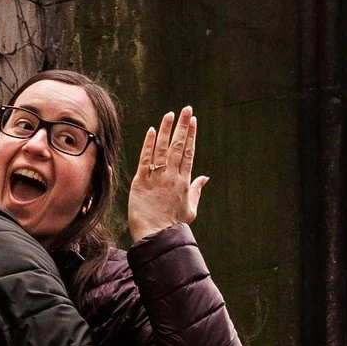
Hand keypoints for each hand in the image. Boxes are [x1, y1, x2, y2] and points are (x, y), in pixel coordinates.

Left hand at [127, 107, 208, 241]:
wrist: (156, 237)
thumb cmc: (173, 226)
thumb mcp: (190, 209)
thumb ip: (197, 190)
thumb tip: (205, 177)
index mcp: (184, 182)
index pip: (189, 153)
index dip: (191, 135)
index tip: (193, 121)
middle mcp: (172, 177)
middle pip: (179, 147)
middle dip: (183, 126)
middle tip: (186, 109)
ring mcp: (157, 178)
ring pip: (163, 149)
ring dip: (167, 130)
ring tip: (171, 114)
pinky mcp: (141, 182)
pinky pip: (145, 160)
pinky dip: (149, 145)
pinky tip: (153, 131)